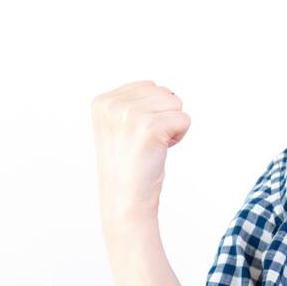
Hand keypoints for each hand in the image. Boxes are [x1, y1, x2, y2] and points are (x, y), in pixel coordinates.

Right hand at [91, 80, 190, 225]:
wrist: (125, 200)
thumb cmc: (129, 166)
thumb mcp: (119, 127)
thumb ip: (133, 104)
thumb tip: (165, 90)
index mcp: (102, 102)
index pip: (148, 86)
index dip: (152, 111)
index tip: (137, 134)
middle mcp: (113, 105)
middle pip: (164, 92)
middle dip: (164, 116)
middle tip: (147, 142)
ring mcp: (130, 114)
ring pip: (176, 104)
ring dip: (172, 126)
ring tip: (152, 146)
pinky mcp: (149, 126)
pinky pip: (184, 119)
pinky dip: (180, 136)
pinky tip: (161, 150)